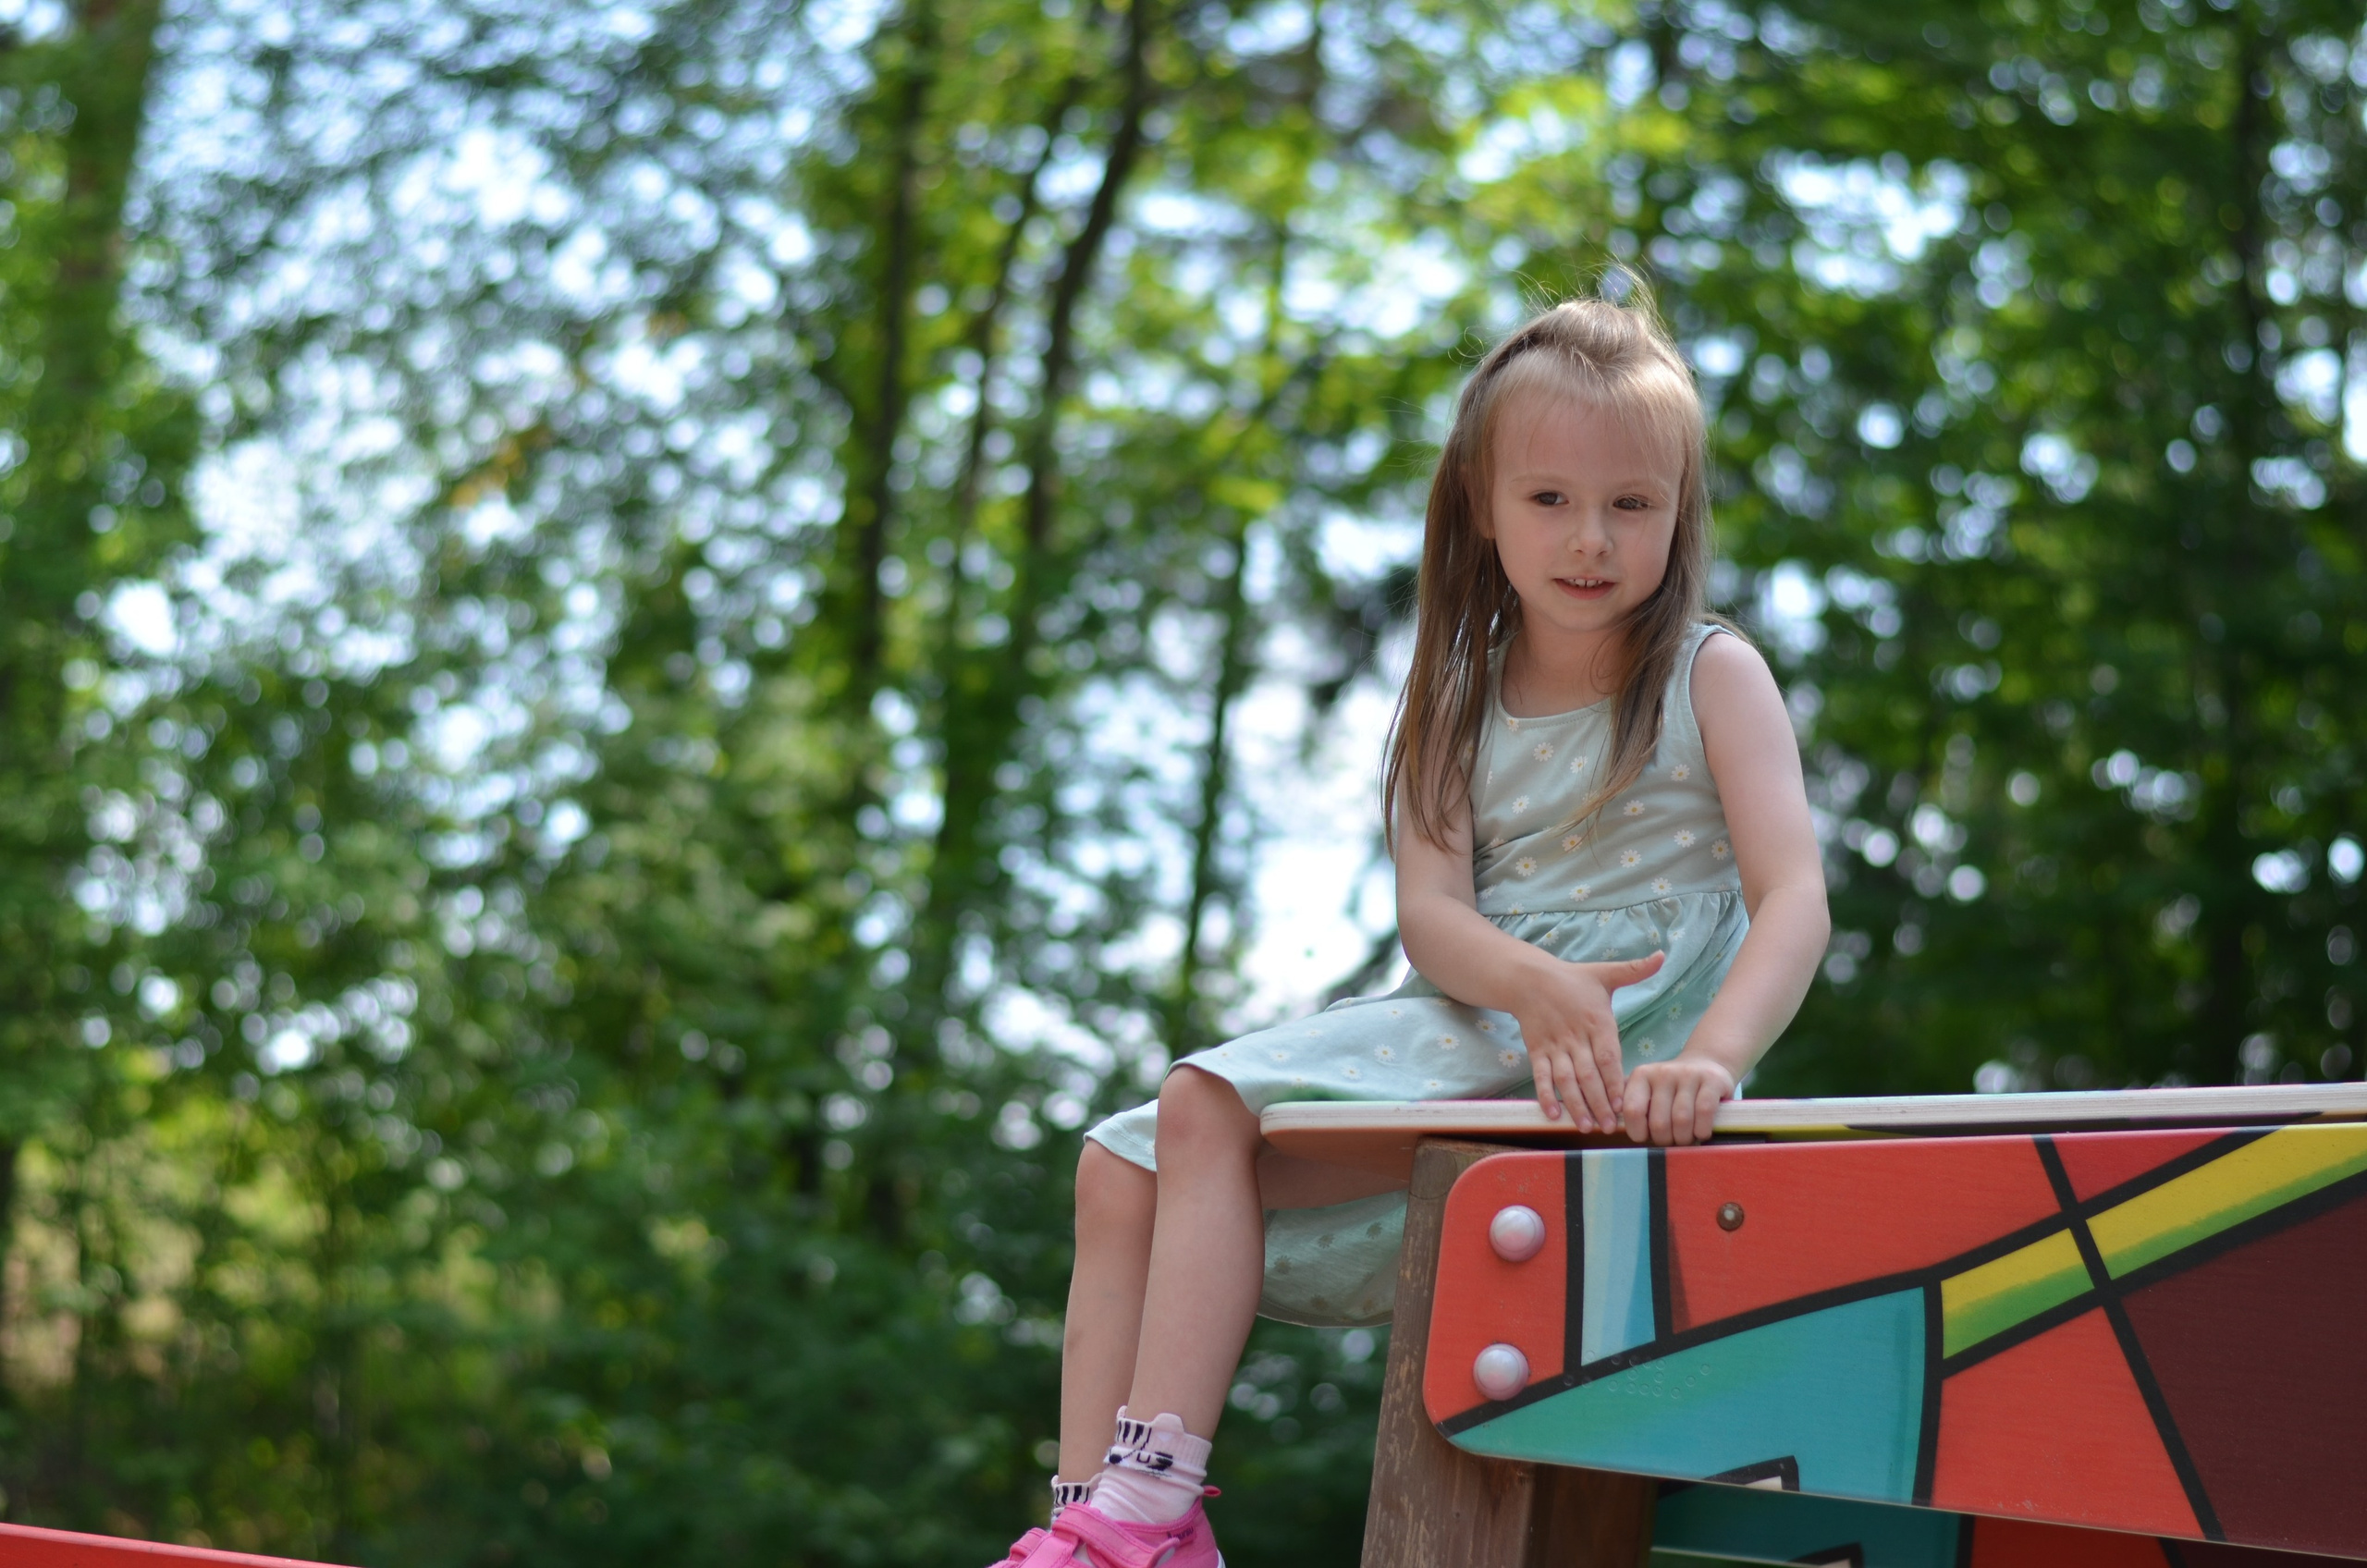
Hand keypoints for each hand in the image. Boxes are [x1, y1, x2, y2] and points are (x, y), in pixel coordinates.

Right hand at [1513, 951, 1664, 1131]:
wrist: (1529, 978)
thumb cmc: (1573, 979)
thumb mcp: (1605, 973)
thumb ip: (1634, 970)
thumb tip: (1661, 955)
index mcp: (1596, 1021)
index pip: (1607, 1057)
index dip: (1613, 1082)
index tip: (1622, 1103)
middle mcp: (1575, 1036)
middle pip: (1587, 1075)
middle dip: (1598, 1103)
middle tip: (1608, 1127)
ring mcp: (1554, 1046)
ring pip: (1566, 1080)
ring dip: (1575, 1104)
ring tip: (1586, 1126)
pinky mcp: (1537, 1051)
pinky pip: (1541, 1076)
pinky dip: (1546, 1095)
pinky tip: (1553, 1114)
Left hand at [1620, 1052, 1736, 1145]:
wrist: (1706, 1064)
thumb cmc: (1672, 1089)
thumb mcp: (1649, 1091)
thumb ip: (1633, 1107)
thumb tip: (1613, 1130)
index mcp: (1641, 1076)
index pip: (1632, 1110)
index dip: (1638, 1132)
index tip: (1645, 1138)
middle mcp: (1663, 1072)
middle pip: (1659, 1122)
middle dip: (1664, 1140)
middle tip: (1669, 1141)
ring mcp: (1688, 1075)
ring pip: (1682, 1120)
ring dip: (1684, 1138)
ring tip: (1684, 1138)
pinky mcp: (1711, 1080)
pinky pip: (1704, 1113)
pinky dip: (1701, 1130)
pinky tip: (1700, 1132)